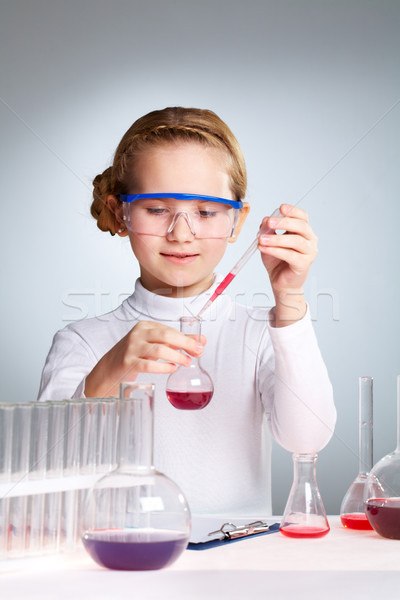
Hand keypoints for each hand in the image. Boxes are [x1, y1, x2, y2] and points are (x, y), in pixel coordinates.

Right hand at [85, 320, 205, 396]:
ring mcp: (132, 348)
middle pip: (166, 335)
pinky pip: (148, 365)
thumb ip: (177, 343)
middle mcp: (137, 334)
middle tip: (197, 352)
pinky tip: (171, 369)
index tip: (200, 346)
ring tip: (186, 362)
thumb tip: (201, 342)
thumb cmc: (135, 355)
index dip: (187, 338)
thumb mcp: (155, 345)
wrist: (110, 368)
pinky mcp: (128, 362)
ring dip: (176, 356)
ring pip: (158, 350)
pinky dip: (163, 367)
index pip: (170, 330)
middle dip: (184, 344)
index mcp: (145, 327)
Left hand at [258, 204, 317, 323]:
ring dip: (277, 239)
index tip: (281, 207)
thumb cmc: (277, 260)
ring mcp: (309, 252)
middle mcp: (310, 240)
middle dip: (284, 222)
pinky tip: (264, 248)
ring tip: (261, 239)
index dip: (293, 210)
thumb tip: (266, 220)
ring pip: (296, 241)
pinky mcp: (304, 264)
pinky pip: (290, 255)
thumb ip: (267, 230)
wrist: (280, 282)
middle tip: (269, 222)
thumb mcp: (269, 241)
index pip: (302, 216)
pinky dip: (275, 250)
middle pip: (301, 226)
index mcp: (303, 231)